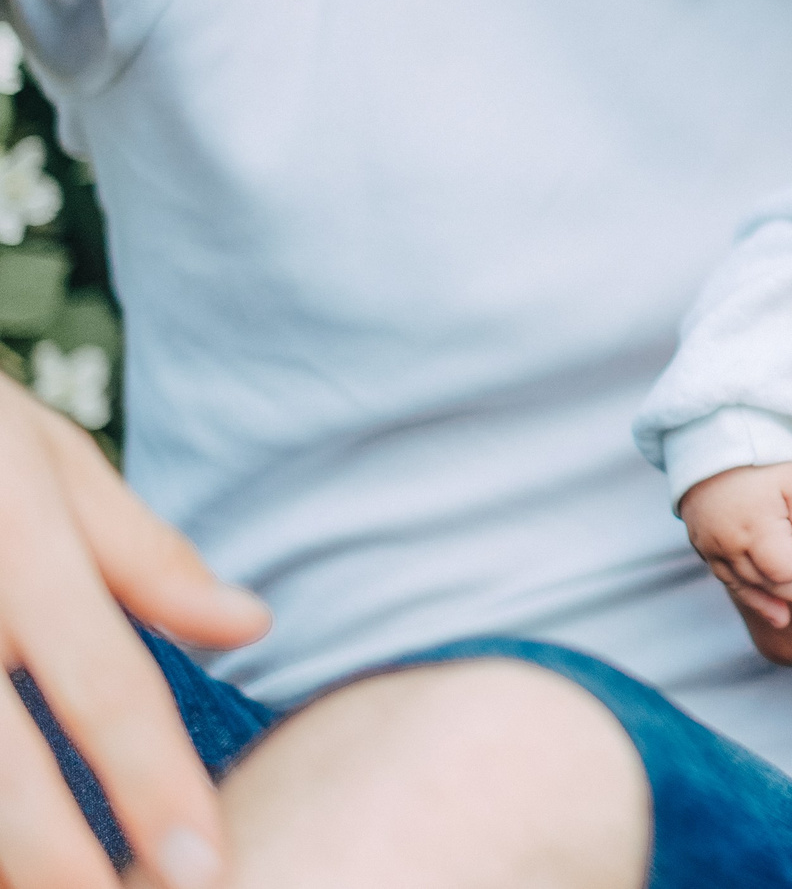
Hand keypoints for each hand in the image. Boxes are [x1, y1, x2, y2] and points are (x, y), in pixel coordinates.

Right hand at [0, 376, 268, 888]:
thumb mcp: (47, 458)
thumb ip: (141, 554)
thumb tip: (251, 625)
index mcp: (17, 547)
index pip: (103, 685)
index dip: (152, 785)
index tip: (205, 864)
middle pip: (3, 772)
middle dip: (60, 864)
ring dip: (5, 855)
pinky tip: (6, 856)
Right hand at [679, 462, 791, 629]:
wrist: (713, 435)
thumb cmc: (762, 454)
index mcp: (752, 529)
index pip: (787, 568)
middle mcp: (726, 544)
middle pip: (765, 582)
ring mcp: (710, 546)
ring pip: (742, 585)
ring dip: (766, 602)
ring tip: (786, 619)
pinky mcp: (702, 542)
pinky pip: (724, 577)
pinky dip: (743, 592)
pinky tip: (759, 604)